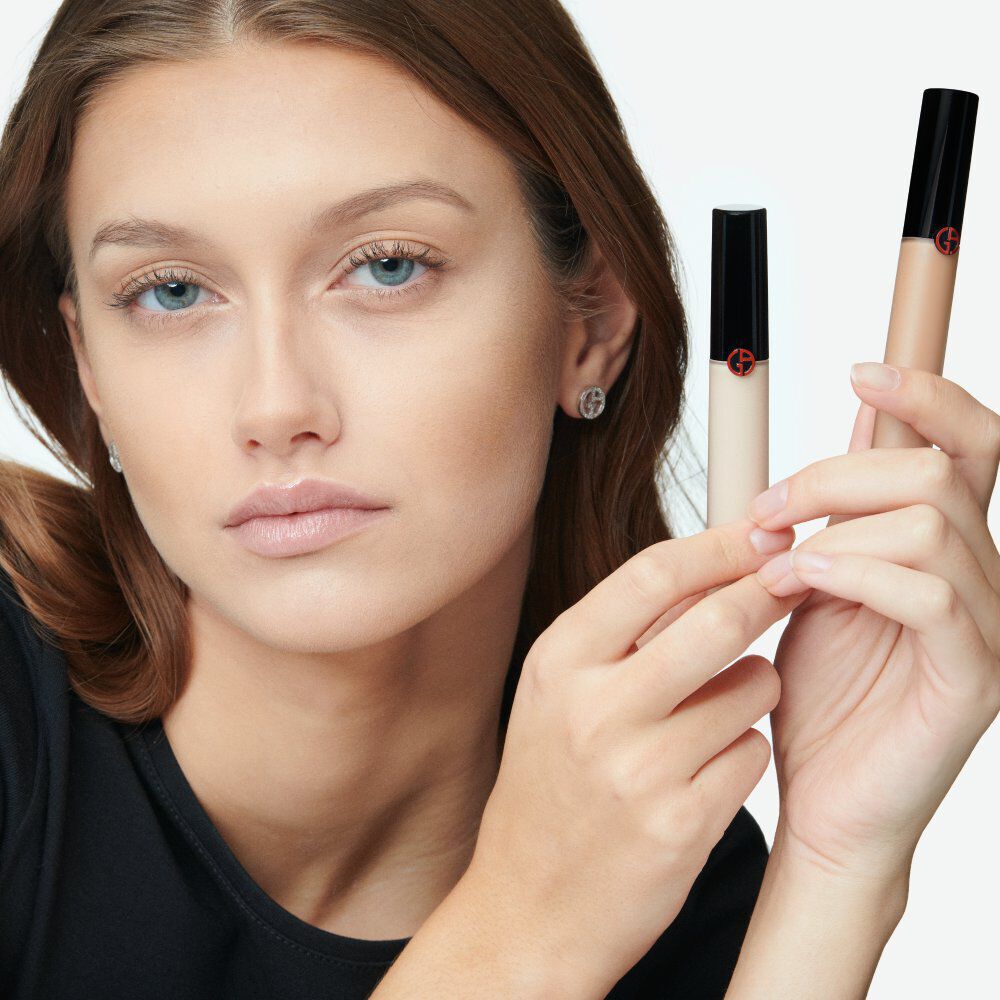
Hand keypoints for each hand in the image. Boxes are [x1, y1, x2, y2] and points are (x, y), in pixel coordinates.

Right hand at [468, 518, 798, 985]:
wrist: (530, 904)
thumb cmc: (551, 785)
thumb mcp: (558, 693)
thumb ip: (622, 632)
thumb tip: (712, 564)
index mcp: (558, 662)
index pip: (653, 574)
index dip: (719, 544)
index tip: (760, 531)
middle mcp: (593, 710)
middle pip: (718, 619)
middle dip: (767, 593)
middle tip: (789, 582)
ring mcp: (638, 770)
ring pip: (753, 687)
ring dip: (756, 685)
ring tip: (721, 705)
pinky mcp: (681, 825)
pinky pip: (754, 752)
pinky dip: (746, 747)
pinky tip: (709, 767)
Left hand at [747, 362, 999, 881]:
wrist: (823, 796)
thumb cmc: (817, 691)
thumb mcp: (816, 582)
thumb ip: (839, 515)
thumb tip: (849, 434)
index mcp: (942, 547)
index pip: (966, 447)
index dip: (926, 397)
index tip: (861, 372)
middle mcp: (979, 576)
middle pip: (939, 470)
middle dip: (836, 473)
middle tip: (768, 508)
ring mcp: (986, 625)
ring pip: (934, 522)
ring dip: (836, 525)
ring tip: (776, 559)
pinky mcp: (972, 676)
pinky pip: (931, 595)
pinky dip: (857, 572)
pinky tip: (804, 582)